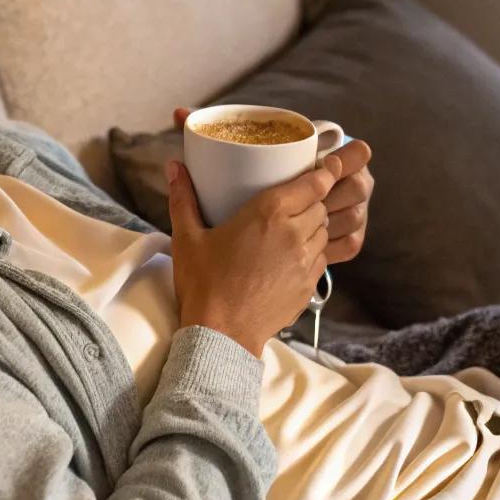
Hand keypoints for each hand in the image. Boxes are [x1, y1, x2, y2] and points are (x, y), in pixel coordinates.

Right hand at [167, 108, 342, 357]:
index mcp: (269, 213)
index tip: (325, 167)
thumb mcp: (187, 238)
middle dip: (312, 200)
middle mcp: (294, 233)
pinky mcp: (309, 285)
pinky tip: (291, 256)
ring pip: (323, 232)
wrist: (222, 334)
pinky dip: (312, 252)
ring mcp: (306, 261)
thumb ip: (183, 198)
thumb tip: (174, 166)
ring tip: (292, 228)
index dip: (323, 174)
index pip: (313, 184)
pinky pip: (321, 259)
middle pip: (319, 206)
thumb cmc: (204, 283)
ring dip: (313, 225)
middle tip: (295, 199)